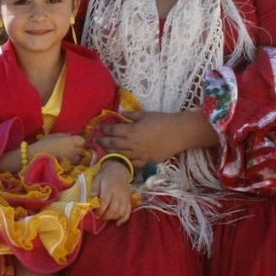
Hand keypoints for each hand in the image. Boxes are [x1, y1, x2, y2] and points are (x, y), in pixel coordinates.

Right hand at [28, 133, 87, 165]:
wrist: (37, 157)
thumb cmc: (45, 144)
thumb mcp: (54, 136)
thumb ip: (65, 135)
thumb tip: (71, 136)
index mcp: (72, 141)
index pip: (82, 141)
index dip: (79, 141)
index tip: (75, 141)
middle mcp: (75, 150)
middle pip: (83, 150)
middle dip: (80, 149)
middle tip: (74, 148)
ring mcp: (72, 160)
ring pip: (79, 158)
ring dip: (76, 157)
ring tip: (70, 156)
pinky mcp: (69, 167)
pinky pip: (73, 165)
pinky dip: (71, 163)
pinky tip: (66, 161)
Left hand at [95, 160, 132, 223]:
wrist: (119, 171)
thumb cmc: (106, 176)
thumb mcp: (97, 180)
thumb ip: (94, 190)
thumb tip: (91, 201)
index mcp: (109, 188)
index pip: (105, 202)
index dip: (100, 210)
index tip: (95, 214)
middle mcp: (119, 194)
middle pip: (114, 209)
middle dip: (106, 216)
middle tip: (100, 217)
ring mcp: (125, 198)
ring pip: (121, 212)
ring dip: (113, 218)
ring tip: (106, 217)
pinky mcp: (129, 200)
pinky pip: (128, 212)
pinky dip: (123, 219)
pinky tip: (117, 223)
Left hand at [98, 110, 215, 164]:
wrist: (179, 133)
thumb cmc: (163, 121)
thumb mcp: (146, 114)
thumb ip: (131, 115)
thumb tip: (121, 113)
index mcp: (131, 131)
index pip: (113, 130)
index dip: (105, 129)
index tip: (98, 128)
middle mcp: (132, 144)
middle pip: (114, 144)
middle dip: (103, 142)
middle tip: (96, 141)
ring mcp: (139, 154)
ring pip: (121, 155)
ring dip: (111, 153)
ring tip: (105, 151)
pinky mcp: (147, 160)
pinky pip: (133, 163)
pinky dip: (126, 161)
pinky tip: (122, 160)